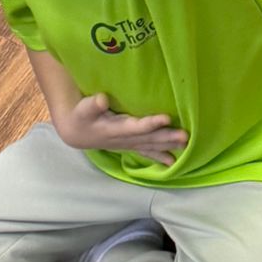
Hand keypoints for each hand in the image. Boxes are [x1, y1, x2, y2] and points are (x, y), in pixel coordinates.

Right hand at [58, 91, 187, 166]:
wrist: (77, 132)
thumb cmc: (81, 116)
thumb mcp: (84, 108)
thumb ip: (92, 104)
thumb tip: (101, 99)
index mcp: (114, 129)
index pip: (135, 127)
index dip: (150, 124)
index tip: (167, 118)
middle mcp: (124, 140)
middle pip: (148, 139)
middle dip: (166, 137)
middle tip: (185, 136)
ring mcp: (128, 144)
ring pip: (150, 146)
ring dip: (167, 146)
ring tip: (185, 146)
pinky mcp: (130, 144)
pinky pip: (147, 151)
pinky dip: (159, 156)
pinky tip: (172, 161)